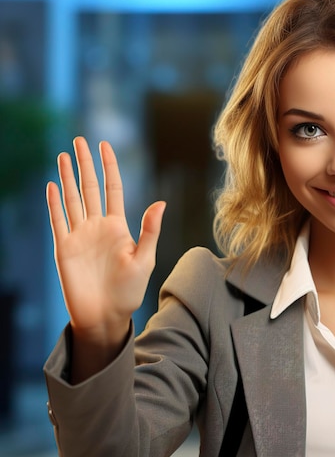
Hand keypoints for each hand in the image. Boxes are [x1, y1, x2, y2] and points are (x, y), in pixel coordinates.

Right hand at [46, 137, 164, 376]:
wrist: (106, 315)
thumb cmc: (129, 291)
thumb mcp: (144, 259)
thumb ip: (150, 230)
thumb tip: (161, 202)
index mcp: (118, 226)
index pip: (112, 188)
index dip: (109, 167)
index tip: (105, 145)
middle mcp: (97, 227)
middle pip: (89, 188)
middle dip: (85, 164)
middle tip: (80, 140)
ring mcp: (79, 236)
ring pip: (71, 199)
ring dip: (66, 178)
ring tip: (64, 155)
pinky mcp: (63, 249)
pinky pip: (57, 221)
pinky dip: (53, 203)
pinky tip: (52, 185)